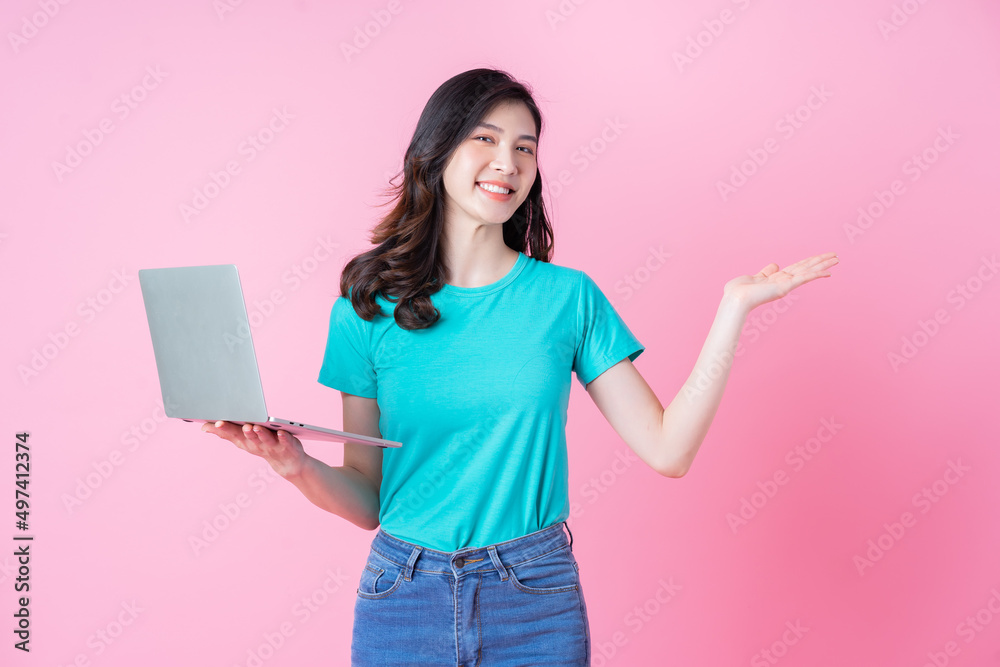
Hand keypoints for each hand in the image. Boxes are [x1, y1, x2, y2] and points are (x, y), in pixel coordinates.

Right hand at [201, 421, 307, 477]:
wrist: (287, 463)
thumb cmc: (262, 446)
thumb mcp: (243, 440)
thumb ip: (226, 433)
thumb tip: (205, 427)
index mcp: (246, 441)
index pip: (233, 434)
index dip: (224, 429)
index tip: (216, 422)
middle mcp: (257, 444)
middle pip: (248, 437)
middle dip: (242, 431)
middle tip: (236, 424)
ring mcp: (272, 445)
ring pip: (265, 439)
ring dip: (259, 434)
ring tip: (255, 427)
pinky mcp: (287, 445)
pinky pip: (285, 441)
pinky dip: (283, 437)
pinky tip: (281, 432)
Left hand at [722, 252, 837, 311]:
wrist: (734, 299)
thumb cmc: (737, 292)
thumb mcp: (753, 277)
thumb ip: (765, 272)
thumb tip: (775, 265)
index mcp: (776, 279)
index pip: (796, 268)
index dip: (809, 262)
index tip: (819, 258)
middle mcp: (783, 282)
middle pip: (806, 268)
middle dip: (821, 262)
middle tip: (835, 256)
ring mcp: (785, 285)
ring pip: (808, 272)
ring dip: (823, 265)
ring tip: (837, 259)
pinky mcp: (785, 287)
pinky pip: (804, 278)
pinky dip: (816, 274)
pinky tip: (828, 272)